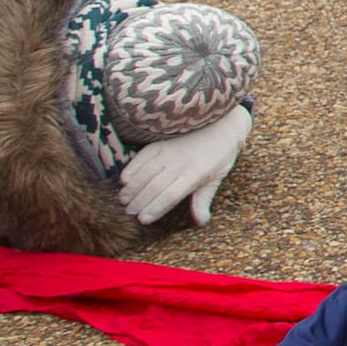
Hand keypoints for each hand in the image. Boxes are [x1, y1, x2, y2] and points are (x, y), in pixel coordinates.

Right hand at [119, 105, 251, 225]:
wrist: (223, 122)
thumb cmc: (220, 154)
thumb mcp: (217, 178)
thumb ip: (203, 200)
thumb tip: (201, 222)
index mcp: (195, 175)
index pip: (171, 196)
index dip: (155, 208)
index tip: (143, 219)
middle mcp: (180, 163)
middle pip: (154, 187)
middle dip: (139, 202)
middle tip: (128, 213)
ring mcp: (169, 151)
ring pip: (146, 172)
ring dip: (132, 188)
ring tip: (123, 200)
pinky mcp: (162, 141)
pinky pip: (143, 156)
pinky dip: (132, 168)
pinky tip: (124, 180)